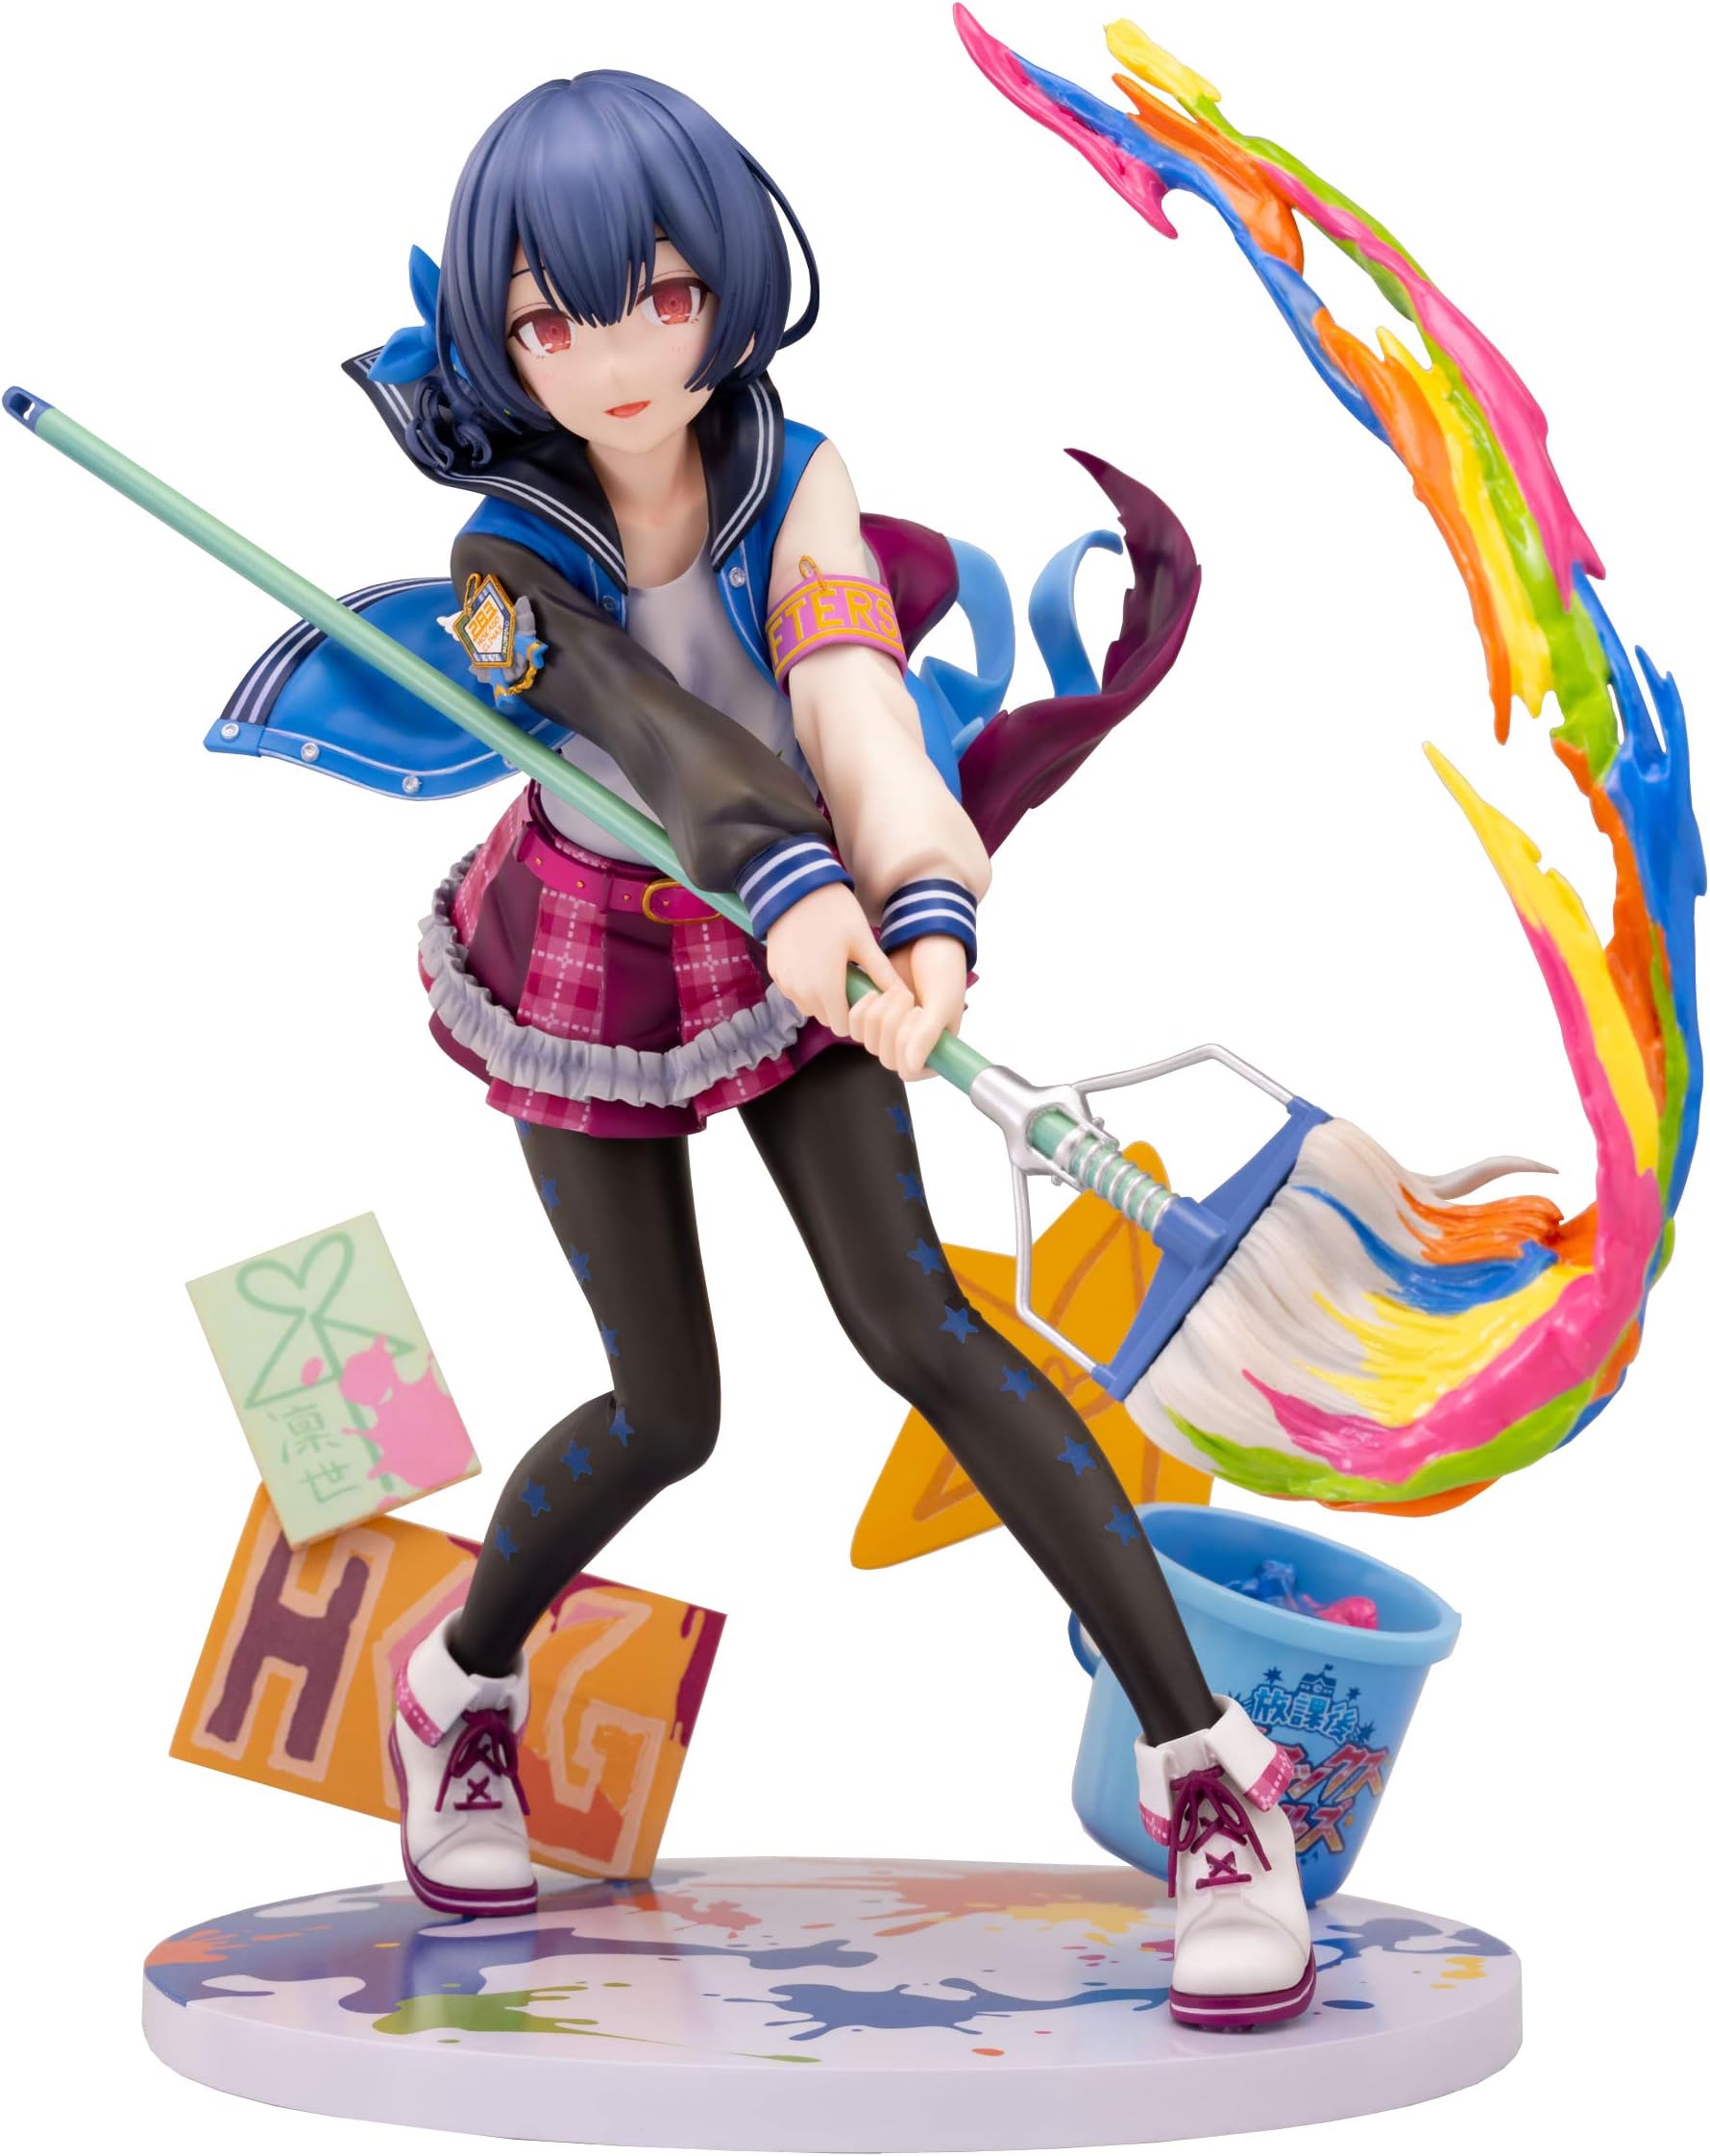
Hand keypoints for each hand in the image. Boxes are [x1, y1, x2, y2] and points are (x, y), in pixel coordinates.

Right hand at [764, 882, 904, 1036]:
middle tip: (853, 981)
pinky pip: (794, 991)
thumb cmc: (835, 911)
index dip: (858, 1017)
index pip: (843, 1027)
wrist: (796, 886)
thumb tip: (906, 995)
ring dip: (823, 998)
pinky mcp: (775, 972)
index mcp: (825, 988)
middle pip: (826, 1018)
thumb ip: (882, 973)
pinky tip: (816, 961)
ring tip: (835, 970)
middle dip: (841, 1008)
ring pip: (809, 1007)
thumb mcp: (863, 942)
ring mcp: (785, 983)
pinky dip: (806, 985)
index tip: (865, 996)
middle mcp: (801, 992)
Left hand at [854, 933, 965, 1081]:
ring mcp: (891, 1033)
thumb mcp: (942, 1004)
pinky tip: (875, 991)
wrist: (925, 940)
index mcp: (937, 1050)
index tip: (919, 1014)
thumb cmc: (943, 971)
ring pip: (870, 1043)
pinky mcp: (872, 1017)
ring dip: (880, 1014)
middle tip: (907, 995)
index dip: (907, 1046)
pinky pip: (855, 1027)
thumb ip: (927, 1036)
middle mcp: (913, 1047)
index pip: (910, 1071)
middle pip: (887, 1058)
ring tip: (896, 990)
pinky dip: (862, 1009)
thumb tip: (909, 1069)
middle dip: (893, 1024)